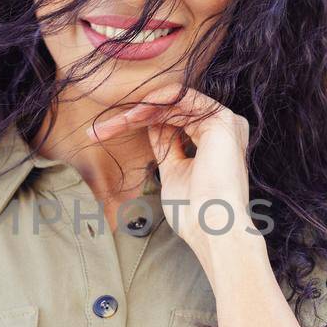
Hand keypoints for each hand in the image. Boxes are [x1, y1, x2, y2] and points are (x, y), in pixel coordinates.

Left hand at [91, 83, 253, 265]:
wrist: (210, 228)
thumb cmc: (193, 212)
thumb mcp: (172, 172)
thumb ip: (166, 147)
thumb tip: (151, 126)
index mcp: (212, 142)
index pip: (171, 121)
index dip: (139, 123)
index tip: (107, 132)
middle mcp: (221, 129)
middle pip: (170, 111)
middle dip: (133, 117)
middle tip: (101, 129)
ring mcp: (224, 123)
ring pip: (174, 102)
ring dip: (140, 111)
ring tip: (116, 123)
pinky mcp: (222, 120)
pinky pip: (184, 98)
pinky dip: (157, 102)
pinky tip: (134, 114)